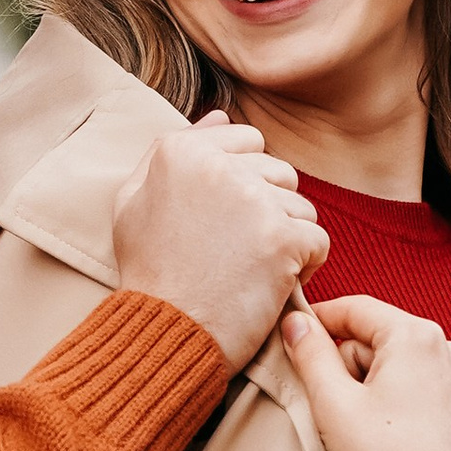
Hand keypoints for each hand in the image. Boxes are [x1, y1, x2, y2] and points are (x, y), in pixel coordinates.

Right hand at [112, 109, 327, 370]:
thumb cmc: (149, 272)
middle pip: (279, 171)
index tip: (223, 219)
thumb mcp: (132, 202)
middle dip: (268, 209)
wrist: (163, 334)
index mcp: (181, 151)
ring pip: (301, 206)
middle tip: (236, 250)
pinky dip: (304, 267)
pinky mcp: (282, 239)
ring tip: (250, 269)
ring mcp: (253, 201)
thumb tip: (219, 116)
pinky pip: (318, 240)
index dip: (243, 181)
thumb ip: (169, 151)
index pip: (247, 140)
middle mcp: (219, 166)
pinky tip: (271, 284)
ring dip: (286, 238)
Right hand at [283, 292, 450, 450]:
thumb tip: (296, 323)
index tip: (293, 336)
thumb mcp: (332, 401)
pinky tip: (388, 441)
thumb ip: (310, 352)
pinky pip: (426, 396)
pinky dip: (403, 407)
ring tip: (359, 428)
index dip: (319, 318)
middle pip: (380, 339)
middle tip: (330, 402)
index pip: (357, 309)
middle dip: (349, 362)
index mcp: (418, 336)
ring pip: (403, 368)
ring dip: (375, 385)